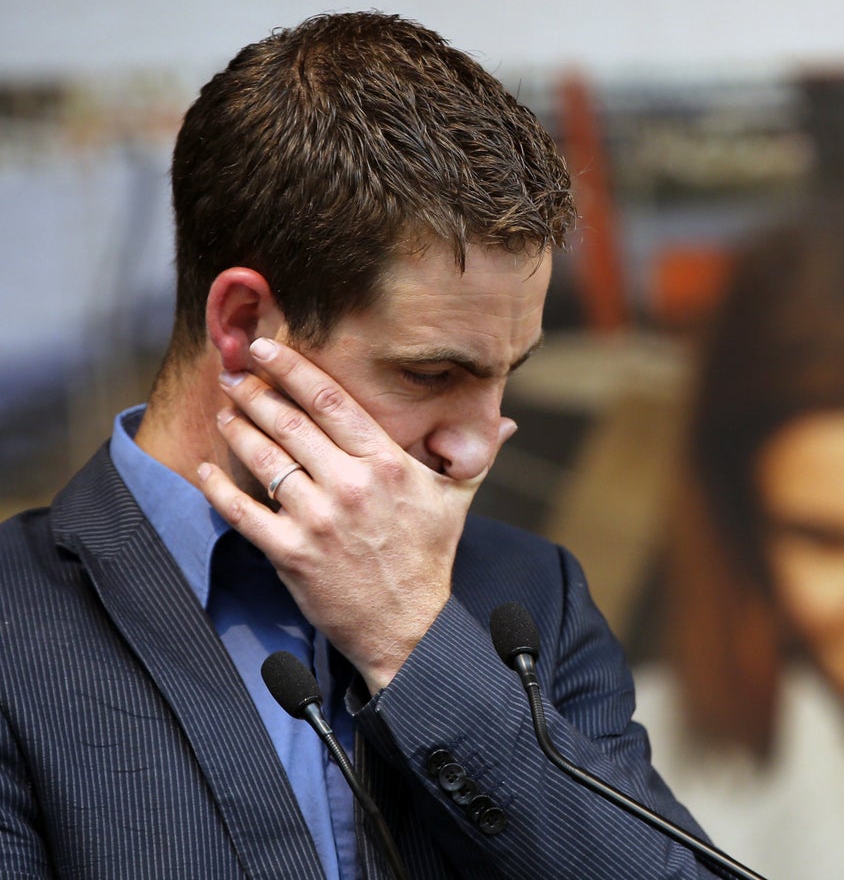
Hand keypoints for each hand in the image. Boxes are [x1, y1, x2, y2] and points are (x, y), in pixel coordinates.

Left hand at [197, 337, 513, 691]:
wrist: (408, 626)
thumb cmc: (428, 557)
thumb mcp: (456, 500)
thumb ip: (475, 454)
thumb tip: (507, 423)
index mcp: (389, 463)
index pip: (331, 401)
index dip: (293, 368)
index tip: (266, 347)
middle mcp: (352, 485)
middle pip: (290, 422)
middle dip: (255, 392)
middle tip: (234, 373)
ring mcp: (319, 519)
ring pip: (264, 460)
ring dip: (237, 430)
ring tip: (224, 411)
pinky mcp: (292, 553)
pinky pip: (243, 512)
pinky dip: (218, 488)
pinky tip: (204, 469)